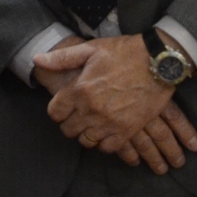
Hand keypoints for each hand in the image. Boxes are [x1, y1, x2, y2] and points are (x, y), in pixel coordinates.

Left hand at [40, 34, 196, 173]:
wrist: (159, 62)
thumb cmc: (124, 52)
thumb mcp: (91, 49)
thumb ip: (62, 58)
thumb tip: (37, 59)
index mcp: (80, 90)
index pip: (55, 113)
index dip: (57, 111)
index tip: (64, 107)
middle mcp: (92, 109)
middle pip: (68, 129)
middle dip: (70, 123)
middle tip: (77, 115)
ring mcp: (110, 122)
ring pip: (86, 141)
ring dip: (86, 133)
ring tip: (91, 124)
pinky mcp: (128, 130)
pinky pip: (108, 147)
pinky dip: (104, 142)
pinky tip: (106, 132)